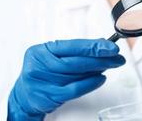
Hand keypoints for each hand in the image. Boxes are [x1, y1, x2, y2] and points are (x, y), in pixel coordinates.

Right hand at [8, 39, 125, 120]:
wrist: (24, 94)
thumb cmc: (43, 72)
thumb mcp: (54, 56)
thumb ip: (76, 51)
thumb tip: (101, 44)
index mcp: (42, 50)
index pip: (73, 46)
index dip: (94, 46)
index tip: (111, 47)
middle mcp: (40, 64)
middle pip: (76, 61)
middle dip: (101, 59)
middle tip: (117, 58)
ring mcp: (42, 81)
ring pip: (76, 75)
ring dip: (97, 70)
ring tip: (110, 66)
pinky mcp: (47, 96)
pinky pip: (74, 90)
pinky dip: (90, 84)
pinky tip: (100, 79)